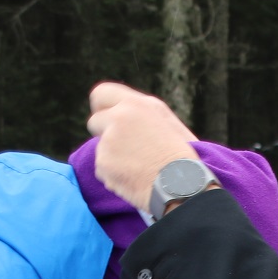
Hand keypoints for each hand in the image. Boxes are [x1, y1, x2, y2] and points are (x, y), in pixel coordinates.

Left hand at [86, 83, 200, 211]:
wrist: (182, 186)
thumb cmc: (182, 156)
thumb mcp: (167, 122)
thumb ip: (141, 113)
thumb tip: (120, 112)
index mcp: (136, 104)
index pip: (101, 93)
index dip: (102, 108)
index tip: (107, 118)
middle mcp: (119, 117)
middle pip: (94, 121)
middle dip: (104, 133)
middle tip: (124, 147)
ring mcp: (108, 141)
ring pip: (100, 148)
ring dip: (113, 158)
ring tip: (140, 168)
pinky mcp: (103, 163)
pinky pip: (102, 169)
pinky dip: (115, 175)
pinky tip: (135, 179)